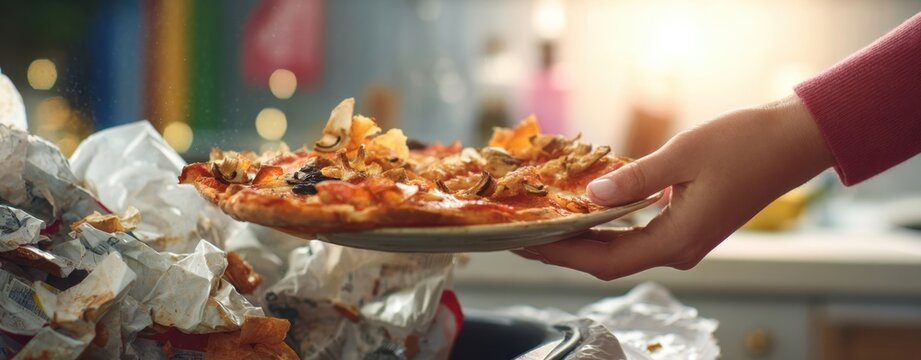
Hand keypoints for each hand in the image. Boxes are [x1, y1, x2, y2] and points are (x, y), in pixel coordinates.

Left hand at [514, 95, 834, 279]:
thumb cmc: (744, 145)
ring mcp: (684, 241)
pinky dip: (608, 228)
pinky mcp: (687, 227)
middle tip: (522, 236)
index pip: (604, 260)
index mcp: (677, 241)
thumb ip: (633, 180)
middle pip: (608, 261)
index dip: (562, 255)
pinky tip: (585, 212)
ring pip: (621, 250)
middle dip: (563, 250)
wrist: (791, 143)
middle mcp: (679, 250)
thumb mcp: (681, 156)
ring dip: (583, 240)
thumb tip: (591, 197)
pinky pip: (637, 235)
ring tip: (544, 225)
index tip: (526, 245)